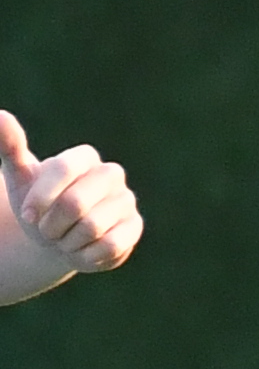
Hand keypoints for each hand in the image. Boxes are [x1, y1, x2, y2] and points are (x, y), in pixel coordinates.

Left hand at [0, 109, 141, 305]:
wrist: (56, 238)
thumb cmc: (38, 204)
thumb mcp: (19, 177)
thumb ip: (10, 146)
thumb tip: (0, 115)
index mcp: (85, 158)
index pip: (63, 169)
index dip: (41, 196)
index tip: (27, 215)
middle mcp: (111, 175)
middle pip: (76, 203)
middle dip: (52, 224)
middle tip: (46, 230)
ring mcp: (126, 201)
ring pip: (92, 227)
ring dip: (67, 241)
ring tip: (64, 239)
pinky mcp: (135, 227)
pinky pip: (110, 245)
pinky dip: (86, 254)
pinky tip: (82, 249)